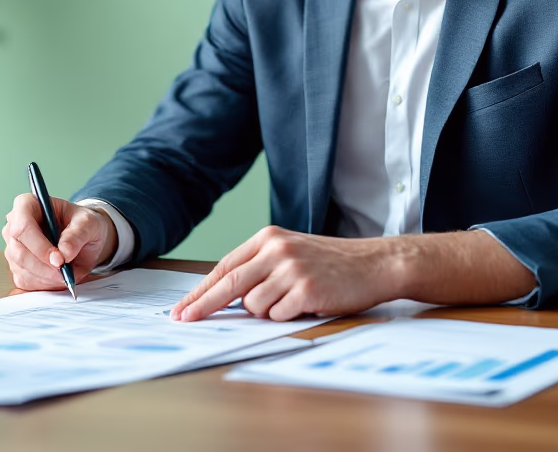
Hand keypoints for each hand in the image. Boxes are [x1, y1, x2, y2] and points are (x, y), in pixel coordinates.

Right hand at [1, 194, 117, 290]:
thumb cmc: (83, 224)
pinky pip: (25, 281)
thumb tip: (64, 252)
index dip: (39, 246)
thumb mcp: (88, 223)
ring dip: (46, 277)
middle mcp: (14, 225)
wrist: (84, 238)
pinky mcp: (17, 267)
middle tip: (66, 272)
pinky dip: (44, 284)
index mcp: (28, 205)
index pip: (22, 226)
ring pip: (21, 269)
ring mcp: (13, 247)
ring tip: (67, 273)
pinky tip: (58, 277)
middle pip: (18, 251)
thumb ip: (77, 235)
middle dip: (44, 267)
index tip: (59, 260)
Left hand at [169, 226, 401, 321]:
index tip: (182, 308)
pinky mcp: (305, 290)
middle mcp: (276, 250)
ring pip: (254, 305)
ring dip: (267, 312)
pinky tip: (306, 304)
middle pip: (228, 283)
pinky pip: (278, 315)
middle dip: (203, 305)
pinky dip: (287, 316)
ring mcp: (290, 269)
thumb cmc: (331, 263)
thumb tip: (225, 295)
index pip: (224, 266)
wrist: (374, 264)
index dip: (201, 290)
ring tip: (293, 300)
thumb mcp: (292, 253)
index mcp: (269, 238)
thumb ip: (260, 267)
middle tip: (184, 319)